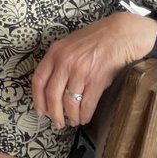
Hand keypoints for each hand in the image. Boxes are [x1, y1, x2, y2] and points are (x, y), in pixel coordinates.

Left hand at [32, 12, 156, 127]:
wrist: (119, 34)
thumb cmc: (93, 39)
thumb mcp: (68, 45)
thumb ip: (57, 62)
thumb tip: (50, 86)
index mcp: (54, 53)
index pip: (38, 80)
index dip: (37, 99)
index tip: (39, 111)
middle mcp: (64, 63)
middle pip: (52, 94)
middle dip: (53, 113)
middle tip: (56, 123)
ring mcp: (81, 71)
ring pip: (69, 101)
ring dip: (70, 116)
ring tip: (72, 122)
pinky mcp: (97, 80)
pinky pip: (87, 103)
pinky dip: (84, 114)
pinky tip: (84, 118)